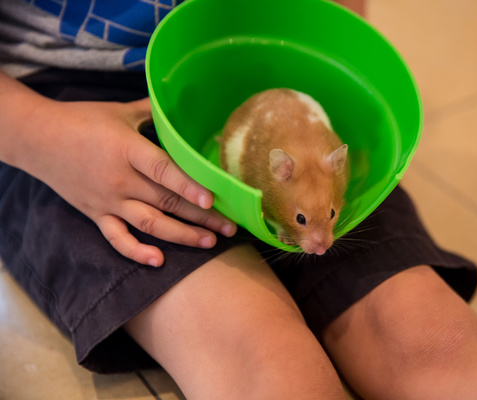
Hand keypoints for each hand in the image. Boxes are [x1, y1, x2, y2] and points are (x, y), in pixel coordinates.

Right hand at [18, 97, 236, 266]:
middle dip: (201, 216)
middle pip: (166, 202)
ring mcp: (108, 200)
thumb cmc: (81, 120)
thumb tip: (180, 104)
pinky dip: (136, 251)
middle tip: (230, 226)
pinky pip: (117, 238)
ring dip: (181, 235)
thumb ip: (152, 112)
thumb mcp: (119, 111)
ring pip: (150, 224)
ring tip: (209, 242)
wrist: (36, 139)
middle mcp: (119, 179)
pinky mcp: (96, 214)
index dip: (189, 186)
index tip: (213, 199)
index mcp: (127, 149)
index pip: (163, 170)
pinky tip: (158, 260)